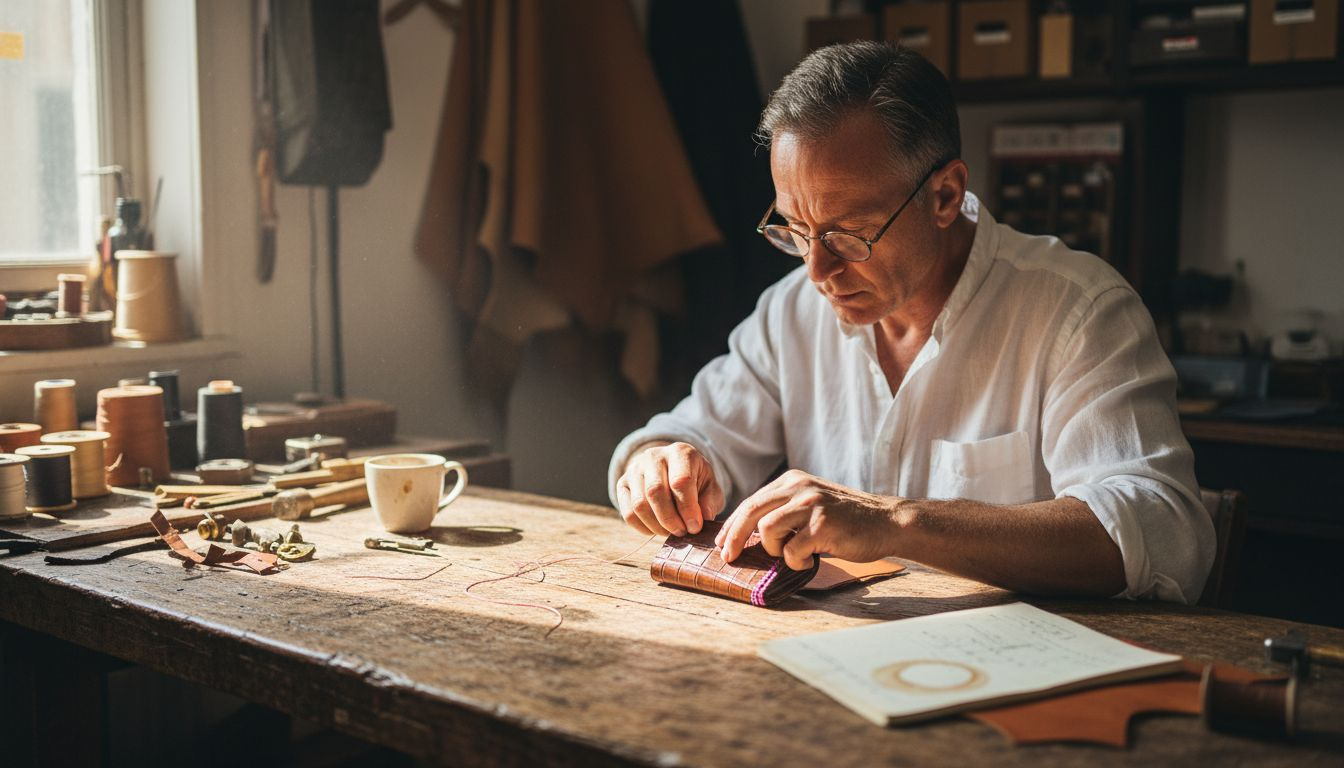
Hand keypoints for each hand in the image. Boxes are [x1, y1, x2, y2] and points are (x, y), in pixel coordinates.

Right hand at [615, 442, 724, 536]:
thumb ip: (710, 501)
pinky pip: (628, 513)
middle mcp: (654, 456)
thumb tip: (703, 518)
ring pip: (639, 504)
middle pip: (655, 491)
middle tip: (682, 532)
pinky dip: (643, 527)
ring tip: (671, 531)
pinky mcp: (622, 484)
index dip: (688, 509)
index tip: (695, 527)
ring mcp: (634, 469)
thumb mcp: (710, 487)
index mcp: (680, 452)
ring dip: (657, 526)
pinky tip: (657, 528)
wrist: (672, 470)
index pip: (680, 481)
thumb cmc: (695, 481)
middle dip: (670, 519)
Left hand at [715, 470, 900, 569]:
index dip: (732, 525)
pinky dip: (796, 561)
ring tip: (793, 553)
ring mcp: (811, 505)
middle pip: (751, 512)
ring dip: (775, 550)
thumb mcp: (810, 504)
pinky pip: (791, 550)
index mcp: (792, 480)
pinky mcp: (822, 525)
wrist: (886, 522)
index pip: (751, 502)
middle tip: (728, 558)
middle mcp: (799, 487)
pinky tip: (811, 558)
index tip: (722, 543)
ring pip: (767, 530)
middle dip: (733, 537)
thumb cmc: (846, 520)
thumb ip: (783, 511)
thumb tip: (747, 534)